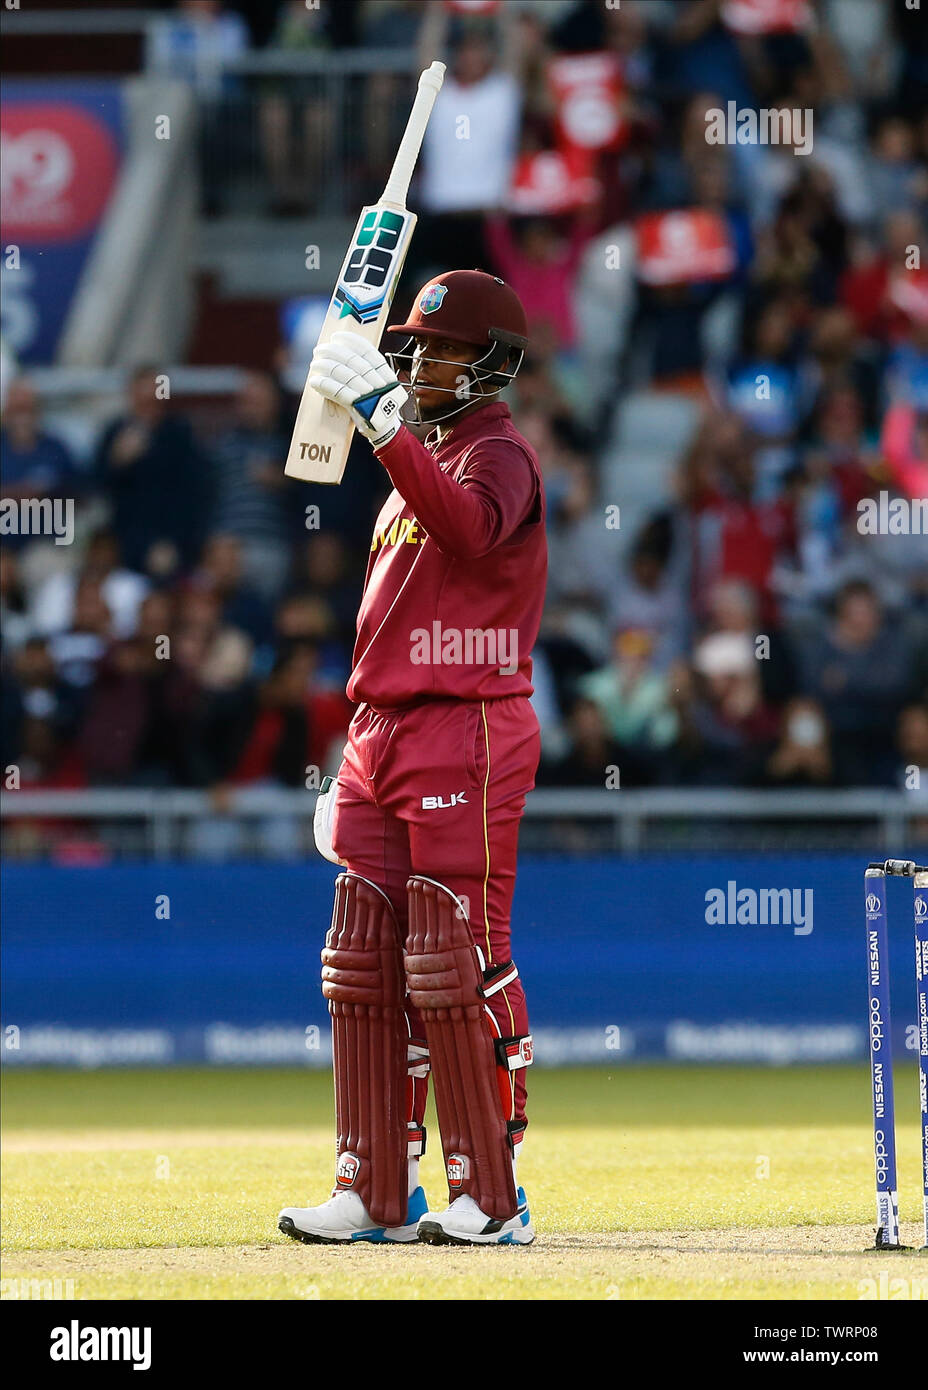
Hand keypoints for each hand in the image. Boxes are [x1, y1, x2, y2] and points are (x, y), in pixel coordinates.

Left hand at [308, 331, 407, 448]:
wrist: (384, 430)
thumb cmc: (378, 405)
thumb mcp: (381, 386)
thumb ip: (368, 371)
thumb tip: (344, 352)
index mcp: (385, 375)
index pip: (368, 351)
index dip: (351, 341)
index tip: (336, 336)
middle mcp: (379, 383)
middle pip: (352, 360)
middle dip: (332, 351)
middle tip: (318, 349)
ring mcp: (369, 395)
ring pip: (343, 374)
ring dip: (325, 367)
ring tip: (314, 364)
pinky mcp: (357, 407)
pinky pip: (338, 392)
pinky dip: (324, 385)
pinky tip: (315, 381)